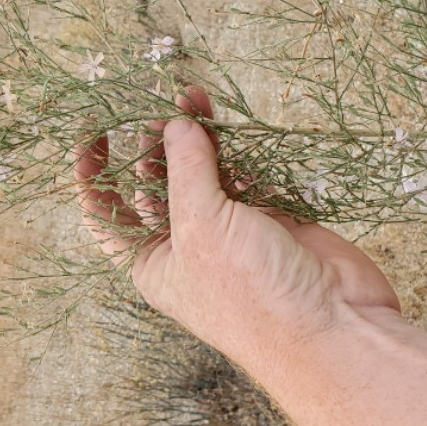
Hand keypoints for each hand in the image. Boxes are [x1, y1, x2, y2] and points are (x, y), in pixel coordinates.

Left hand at [75, 87, 400, 369]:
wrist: (333, 328)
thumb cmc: (253, 295)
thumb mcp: (201, 227)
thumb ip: (186, 170)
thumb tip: (175, 125)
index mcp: (151, 261)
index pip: (106, 213)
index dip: (93, 174)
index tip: (93, 132)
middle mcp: (185, 247)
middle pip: (155, 185)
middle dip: (154, 144)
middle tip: (162, 107)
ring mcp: (228, 232)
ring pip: (202, 173)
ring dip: (197, 137)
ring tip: (193, 96)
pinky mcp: (269, 218)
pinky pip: (243, 174)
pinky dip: (236, 151)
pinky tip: (228, 128)